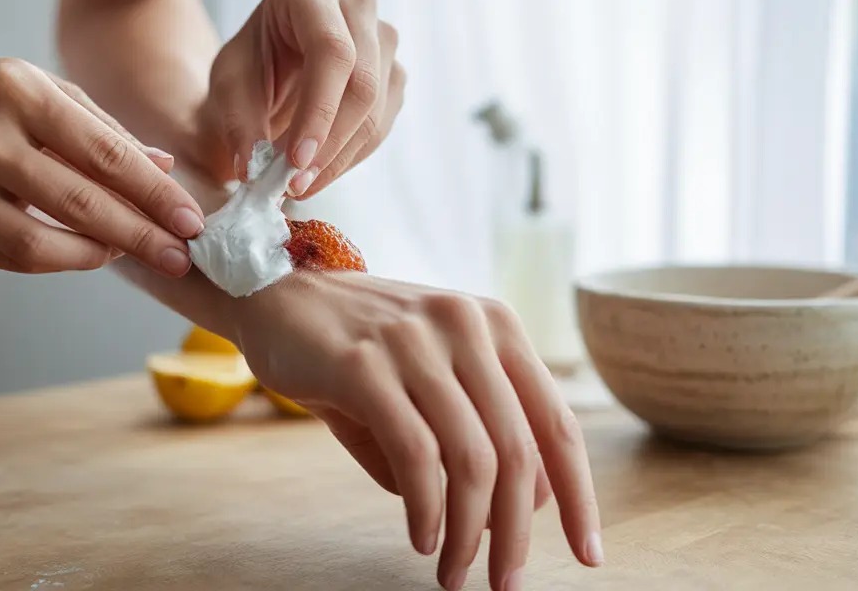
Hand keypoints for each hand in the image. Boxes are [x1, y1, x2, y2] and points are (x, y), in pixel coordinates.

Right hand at [0, 58, 205, 274]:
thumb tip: (167, 168)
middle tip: (179, 258)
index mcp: (16, 89)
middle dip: (139, 235)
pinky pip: (7, 259)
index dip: (155, 195)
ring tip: (132, 254)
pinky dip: (55, 260)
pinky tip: (85, 254)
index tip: (193, 222)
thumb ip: (102, 128)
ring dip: (96, 255)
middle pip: (79, 203)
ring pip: (39, 243)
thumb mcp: (36, 90)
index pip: (105, 153)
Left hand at [198, 0, 405, 197]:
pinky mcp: (394, 72)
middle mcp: (357, 4)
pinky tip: (320, 171)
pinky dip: (351, 156)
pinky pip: (383, 124)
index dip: (319, 111)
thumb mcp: (229, 85)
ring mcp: (384, 37)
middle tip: (294, 185)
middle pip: (362, 83)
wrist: (274, 59)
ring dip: (340, 158)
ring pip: (378, 109)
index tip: (296, 161)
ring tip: (300, 185)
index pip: (331, 51)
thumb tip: (251, 169)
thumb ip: (238, 123)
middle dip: (330, 144)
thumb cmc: (251, 61)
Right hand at [230, 271, 602, 590]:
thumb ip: (475, 432)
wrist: (271, 296)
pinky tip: (422, 536)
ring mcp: (415, 340)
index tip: (586, 553)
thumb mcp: (429, 378)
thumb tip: (524, 509)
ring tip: (453, 571)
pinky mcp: (363, 363)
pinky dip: (425, 508)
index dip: (579, 496)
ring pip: (471, 458)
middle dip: (517, 532)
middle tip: (504, 582)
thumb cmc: (357, 348)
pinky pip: (415, 454)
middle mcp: (465, 325)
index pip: (555, 422)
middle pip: (519, 450)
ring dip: (469, 531)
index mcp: (495, 325)